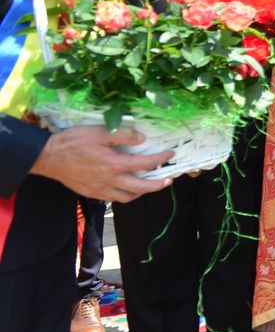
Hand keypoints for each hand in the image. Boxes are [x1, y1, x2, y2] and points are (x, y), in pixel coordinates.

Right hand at [30, 125, 170, 201]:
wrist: (47, 157)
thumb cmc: (72, 142)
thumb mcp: (99, 132)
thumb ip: (122, 135)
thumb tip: (142, 138)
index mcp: (115, 164)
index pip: (146, 164)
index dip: (161, 159)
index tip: (171, 155)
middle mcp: (110, 180)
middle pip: (141, 187)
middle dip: (158, 185)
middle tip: (169, 179)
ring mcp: (100, 189)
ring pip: (128, 197)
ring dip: (141, 192)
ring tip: (149, 185)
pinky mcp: (91, 193)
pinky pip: (113, 199)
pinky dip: (124, 195)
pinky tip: (126, 188)